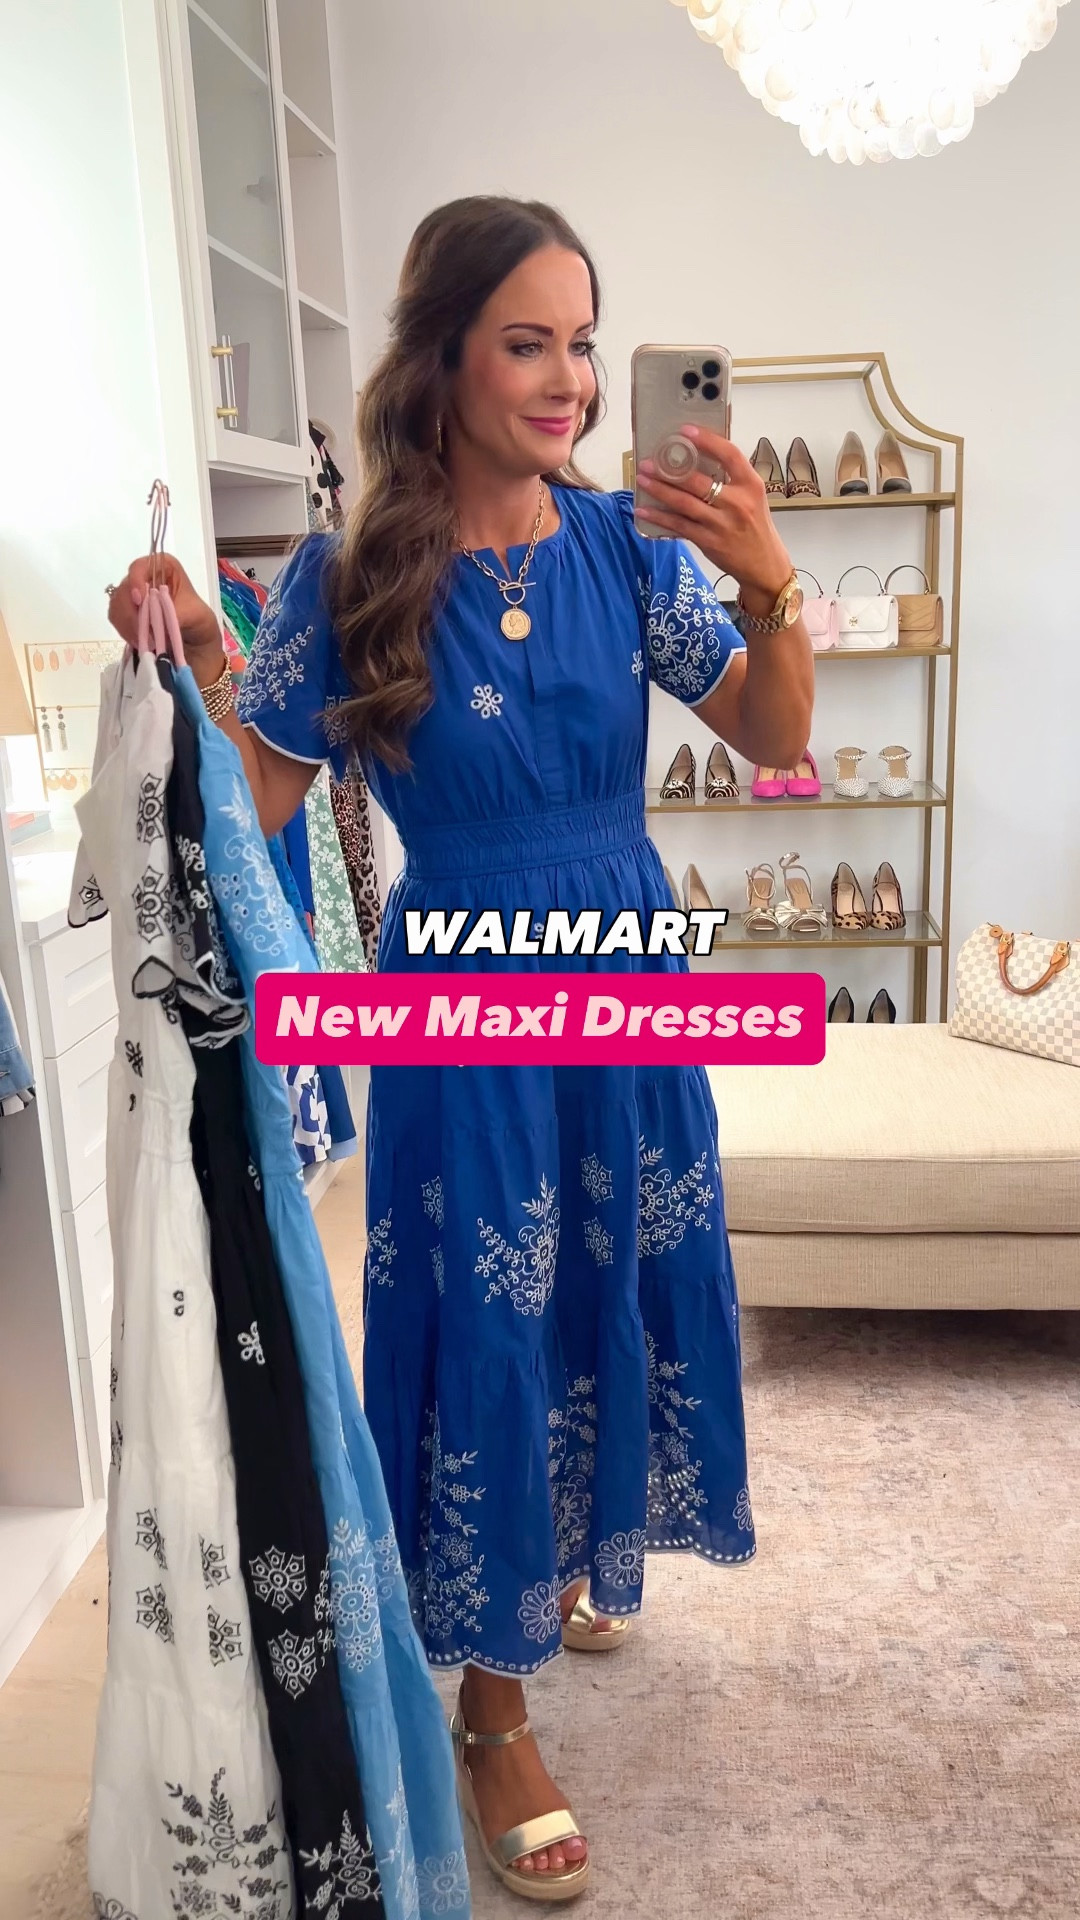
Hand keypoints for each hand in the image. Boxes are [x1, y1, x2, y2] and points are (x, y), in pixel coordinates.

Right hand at [107, 553, 221, 658]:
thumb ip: (176, 613)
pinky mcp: (126, 613)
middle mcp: (146, 578)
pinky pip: (116, 617)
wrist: (196, 644)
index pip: (142, 565)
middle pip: (125, 587)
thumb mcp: (196, 616)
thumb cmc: (199, 622)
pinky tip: (139, 641)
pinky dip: (125, 631)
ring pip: (117, 604)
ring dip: (128, 624)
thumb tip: (156, 618)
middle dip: (132, 612)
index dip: (136, 579)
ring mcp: (133, 595)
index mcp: (165, 568)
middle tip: (143, 632)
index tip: (140, 599)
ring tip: (145, 641)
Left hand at [636, 426, 793, 617]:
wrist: (765, 565)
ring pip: (684, 503)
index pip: (729, 455)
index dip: (707, 440)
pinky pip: (679, 526)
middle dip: (670, 470)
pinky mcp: (709, 541)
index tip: (686, 431)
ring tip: (642, 479)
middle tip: (649, 461)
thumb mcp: (753, 497)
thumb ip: (731, 479)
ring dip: (660, 490)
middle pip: (698, 481)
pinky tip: (644, 511)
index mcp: (751, 485)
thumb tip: (698, 459)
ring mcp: (722, 524)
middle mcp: (737, 503)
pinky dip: (659, 518)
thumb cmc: (756, 527)